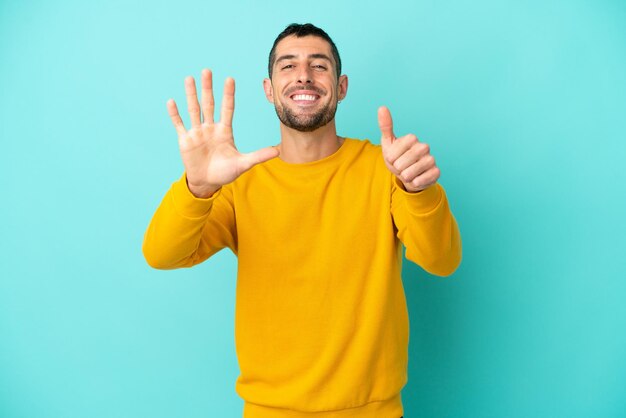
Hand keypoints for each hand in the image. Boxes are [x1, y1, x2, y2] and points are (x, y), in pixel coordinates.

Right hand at [167, 69, 279, 197]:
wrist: (207, 182)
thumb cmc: (225, 172)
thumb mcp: (243, 164)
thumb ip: (258, 156)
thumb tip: (277, 151)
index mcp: (225, 131)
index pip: (227, 109)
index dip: (228, 95)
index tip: (230, 79)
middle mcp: (210, 128)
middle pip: (209, 104)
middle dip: (208, 88)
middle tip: (207, 70)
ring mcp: (197, 133)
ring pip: (194, 110)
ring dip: (191, 94)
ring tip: (189, 78)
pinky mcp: (185, 140)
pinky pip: (179, 125)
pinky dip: (175, 114)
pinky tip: (172, 102)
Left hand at [378, 106, 439, 192]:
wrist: (408, 175)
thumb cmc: (397, 158)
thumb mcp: (388, 143)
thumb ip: (385, 126)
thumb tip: (382, 107)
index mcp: (412, 138)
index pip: (393, 153)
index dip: (390, 159)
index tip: (394, 157)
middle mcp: (424, 147)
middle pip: (401, 164)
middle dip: (397, 169)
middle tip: (401, 166)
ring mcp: (431, 159)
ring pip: (410, 173)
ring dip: (405, 176)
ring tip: (408, 172)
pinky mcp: (436, 172)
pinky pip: (420, 180)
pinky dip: (415, 182)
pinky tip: (417, 178)